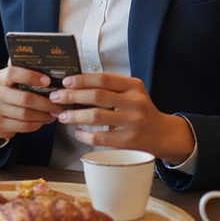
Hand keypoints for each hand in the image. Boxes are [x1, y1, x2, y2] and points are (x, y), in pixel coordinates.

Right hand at [0, 64, 63, 142]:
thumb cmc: (10, 94)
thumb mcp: (12, 81)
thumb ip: (25, 72)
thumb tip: (48, 65)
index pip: (12, 73)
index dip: (31, 77)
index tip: (48, 81)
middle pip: (24, 98)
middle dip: (45, 102)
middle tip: (59, 103)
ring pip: (25, 114)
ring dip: (44, 114)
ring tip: (55, 112)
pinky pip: (23, 126)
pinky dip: (37, 124)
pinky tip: (44, 120)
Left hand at [48, 73, 195, 163]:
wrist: (162, 134)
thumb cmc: (141, 111)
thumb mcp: (132, 93)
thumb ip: (111, 88)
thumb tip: (77, 86)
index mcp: (134, 86)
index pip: (104, 79)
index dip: (82, 79)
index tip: (66, 82)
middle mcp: (135, 102)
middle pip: (97, 96)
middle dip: (72, 96)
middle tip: (57, 98)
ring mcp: (132, 122)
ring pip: (96, 116)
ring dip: (74, 115)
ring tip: (63, 115)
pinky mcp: (128, 141)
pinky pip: (99, 137)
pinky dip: (84, 135)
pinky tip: (78, 132)